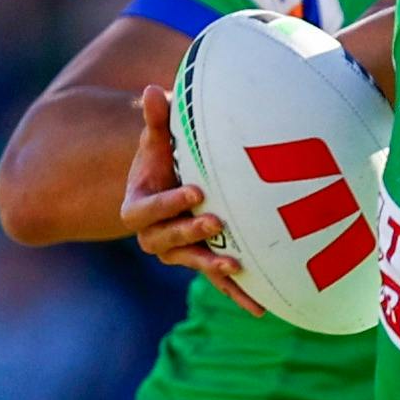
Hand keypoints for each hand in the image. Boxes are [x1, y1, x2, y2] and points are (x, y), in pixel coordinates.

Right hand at [122, 85, 255, 316]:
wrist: (169, 190)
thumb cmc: (163, 161)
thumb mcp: (157, 142)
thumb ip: (155, 121)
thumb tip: (153, 90)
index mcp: (138, 207)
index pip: (148, 209)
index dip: (169, 202)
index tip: (195, 191)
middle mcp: (155, 235)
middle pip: (168, 240)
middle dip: (190, 232)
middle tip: (215, 222)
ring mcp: (179, 253)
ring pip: (193, 263)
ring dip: (212, 266)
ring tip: (236, 265)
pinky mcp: (203, 264)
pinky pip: (218, 284)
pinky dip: (238, 295)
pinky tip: (260, 309)